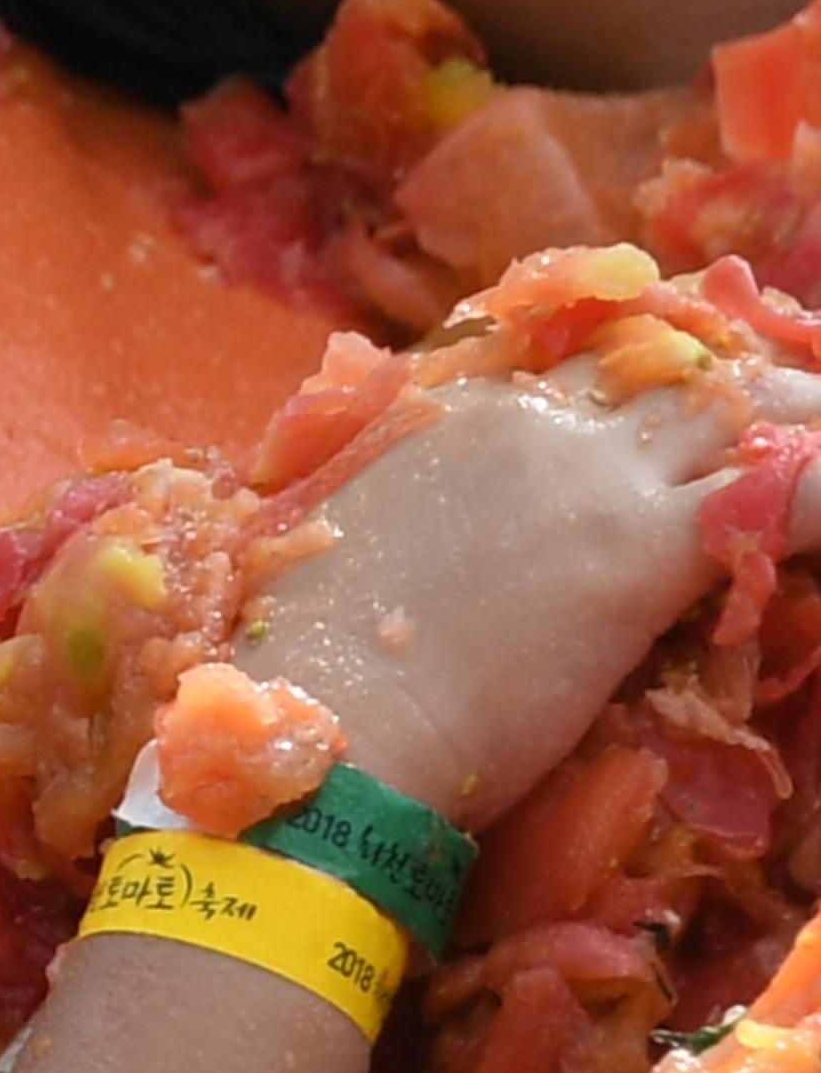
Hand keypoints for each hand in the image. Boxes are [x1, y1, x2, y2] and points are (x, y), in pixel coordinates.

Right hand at [242, 359, 820, 823]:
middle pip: (673, 365)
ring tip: (813, 451)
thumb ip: (397, 500)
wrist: (323, 724)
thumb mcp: (338, 538)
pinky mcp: (648, 552)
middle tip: (776, 420)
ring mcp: (597, 479)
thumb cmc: (303, 660)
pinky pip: (791, 498)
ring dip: (795, 428)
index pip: (581, 348)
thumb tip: (414, 524)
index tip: (672, 385)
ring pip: (742, 412)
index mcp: (454, 409)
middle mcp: (536, 420)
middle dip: (733, 385)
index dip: (642, 362)